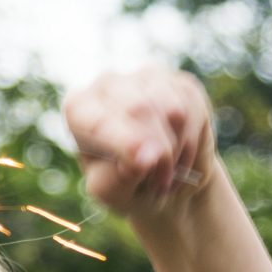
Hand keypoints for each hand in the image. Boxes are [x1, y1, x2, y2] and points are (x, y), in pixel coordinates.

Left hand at [63, 66, 217, 221]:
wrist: (166, 183)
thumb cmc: (128, 186)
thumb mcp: (113, 193)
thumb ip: (119, 177)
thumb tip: (148, 157)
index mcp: (78, 109)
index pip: (99, 119)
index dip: (125, 141)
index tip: (146, 163)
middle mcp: (108, 84)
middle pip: (139, 109)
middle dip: (158, 155)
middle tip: (161, 184)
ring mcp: (146, 78)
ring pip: (172, 110)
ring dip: (176, 151)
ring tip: (168, 170)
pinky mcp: (180, 84)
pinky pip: (193, 111)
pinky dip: (191, 143)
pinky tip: (181, 155)